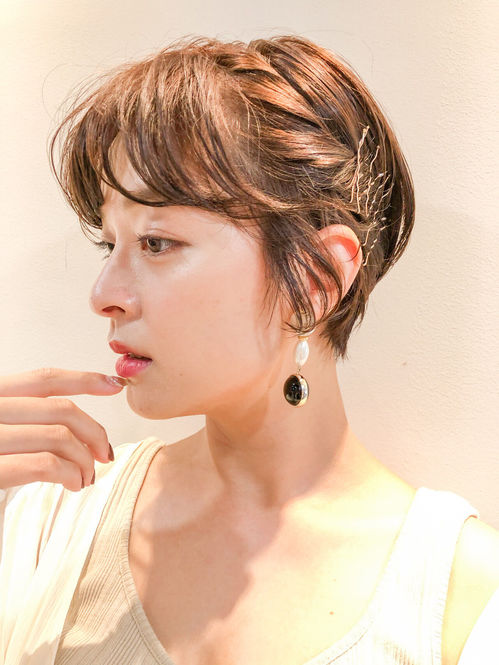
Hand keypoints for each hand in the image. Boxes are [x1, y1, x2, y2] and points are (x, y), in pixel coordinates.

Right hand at [0, 368, 126, 491]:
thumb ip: (23, 419)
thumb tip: (74, 426)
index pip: (44, 379)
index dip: (83, 380)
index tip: (114, 385)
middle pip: (61, 409)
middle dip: (94, 432)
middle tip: (105, 454)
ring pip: (60, 437)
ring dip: (85, 460)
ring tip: (87, 476)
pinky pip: (47, 464)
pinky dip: (70, 474)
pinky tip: (73, 483)